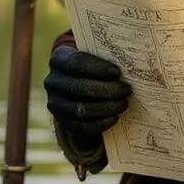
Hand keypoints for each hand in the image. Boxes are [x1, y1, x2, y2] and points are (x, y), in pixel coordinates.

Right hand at [44, 46, 131, 175]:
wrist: (76, 86)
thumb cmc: (92, 67)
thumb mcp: (94, 56)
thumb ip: (106, 56)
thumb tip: (132, 62)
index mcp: (59, 60)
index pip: (76, 63)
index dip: (97, 68)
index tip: (117, 72)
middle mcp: (52, 81)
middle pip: (79, 88)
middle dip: (106, 90)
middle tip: (126, 90)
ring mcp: (55, 103)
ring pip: (80, 109)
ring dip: (106, 107)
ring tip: (123, 103)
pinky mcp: (62, 121)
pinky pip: (81, 127)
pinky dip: (100, 123)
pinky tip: (115, 117)